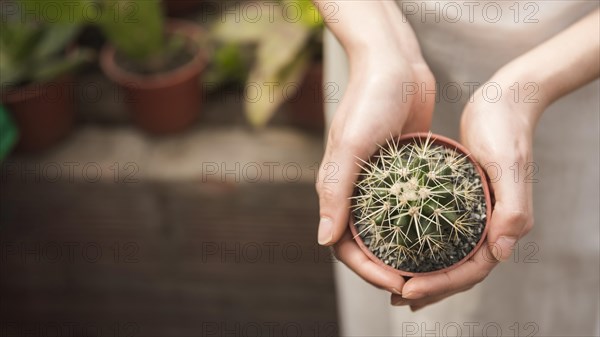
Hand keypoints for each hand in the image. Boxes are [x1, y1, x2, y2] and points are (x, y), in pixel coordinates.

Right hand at [316, 50, 435, 293]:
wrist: (395, 64)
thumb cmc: (369, 101)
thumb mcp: (350, 146)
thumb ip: (335, 192)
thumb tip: (324, 240)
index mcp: (337, 188)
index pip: (345, 244)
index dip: (368, 270)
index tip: (399, 282)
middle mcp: (356, 190)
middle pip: (367, 243)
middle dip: (388, 267)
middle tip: (419, 283)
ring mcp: (381, 182)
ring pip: (389, 228)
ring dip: (405, 251)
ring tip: (432, 268)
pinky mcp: (403, 170)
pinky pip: (410, 205)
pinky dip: (421, 224)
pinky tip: (445, 235)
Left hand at [393, 80, 540, 309]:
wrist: (504, 101)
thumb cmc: (506, 129)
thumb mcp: (509, 166)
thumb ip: (512, 210)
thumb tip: (500, 254)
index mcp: (504, 224)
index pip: (473, 270)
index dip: (441, 284)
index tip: (407, 288)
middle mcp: (490, 225)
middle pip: (459, 269)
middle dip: (429, 287)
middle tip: (397, 296)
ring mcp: (474, 214)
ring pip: (449, 254)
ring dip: (425, 273)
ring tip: (395, 284)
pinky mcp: (459, 200)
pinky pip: (440, 231)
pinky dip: (422, 245)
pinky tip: (398, 246)